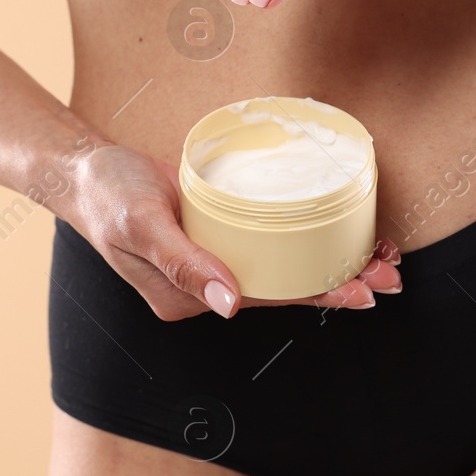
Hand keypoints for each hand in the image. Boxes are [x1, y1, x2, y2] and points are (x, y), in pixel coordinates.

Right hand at [64, 143, 400, 319]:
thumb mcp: (139, 223)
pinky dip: (308, 238)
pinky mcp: (221, 234)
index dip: (315, 296)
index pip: (266, 300)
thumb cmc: (107, 194)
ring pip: (284, 267)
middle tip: (390, 275)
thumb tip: (229, 304)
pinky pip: (272, 242)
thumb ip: (182, 262)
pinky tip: (340, 231)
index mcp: (188, 298)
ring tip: (381, 258)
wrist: (85, 170)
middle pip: (284, 288)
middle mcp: (208, 287)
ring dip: (332, 262)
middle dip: (339, 284)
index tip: (360, 293)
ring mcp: (216, 261)